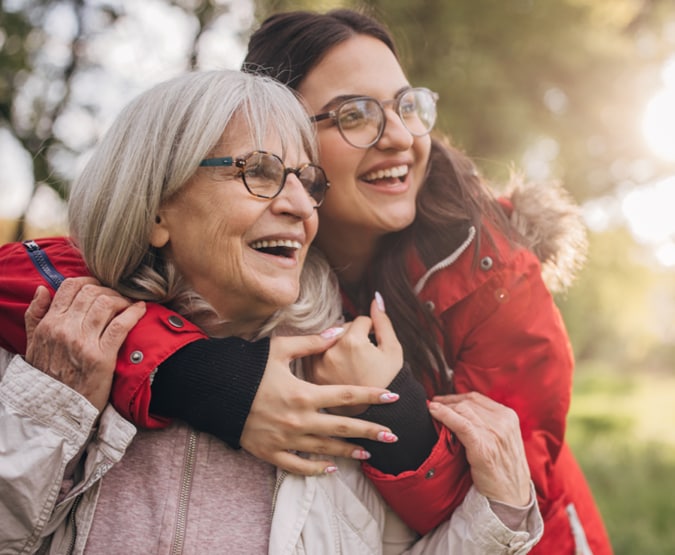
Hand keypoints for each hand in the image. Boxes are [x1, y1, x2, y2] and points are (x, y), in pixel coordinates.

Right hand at [24, 277, 145, 412]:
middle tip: (117, 297)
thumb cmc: (47, 376)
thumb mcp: (32, 344)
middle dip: (108, 290)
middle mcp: (64, 329)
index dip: (89, 282)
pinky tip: (141, 309)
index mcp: (49, 324)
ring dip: (122, 299)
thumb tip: (43, 289)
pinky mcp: (102, 356)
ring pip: (107, 303)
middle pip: (92, 292)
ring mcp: (83, 342)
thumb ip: (35, 315)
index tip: (100, 287)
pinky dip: (134, 312)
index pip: (70, 287)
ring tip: (128, 304)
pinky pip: (121, 324)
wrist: (55, 410)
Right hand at [240, 331, 399, 475]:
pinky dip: (316, 469)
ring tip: (369, 454)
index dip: (372, 396)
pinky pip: (298, 466)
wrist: (213, 393)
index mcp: (304, 394)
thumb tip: (338, 331)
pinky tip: (331, 469)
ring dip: (349, 452)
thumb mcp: (278, 349)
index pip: (347, 395)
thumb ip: (311, 342)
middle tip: (393, 437)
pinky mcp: (271, 452)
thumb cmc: (247, 368)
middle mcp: (299, 420)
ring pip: (325, 450)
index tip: (393, 397)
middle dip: (371, 432)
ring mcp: (285, 440)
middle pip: (343, 428)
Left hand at [306, 293, 402, 414]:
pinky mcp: (311, 375)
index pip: (360, 321)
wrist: (374, 414)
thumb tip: (376, 298)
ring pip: (327, 340)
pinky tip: (338, 367)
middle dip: (353, 336)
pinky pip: (316, 354)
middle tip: (363, 355)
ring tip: (350, 361)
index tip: (373, 344)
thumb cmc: (387, 381)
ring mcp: (318, 364)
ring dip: (337, 344)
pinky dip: (325, 356)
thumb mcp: (393, 350)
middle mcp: (330, 351)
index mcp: (351, 342)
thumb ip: (383, 322)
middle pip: (341, 328)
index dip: (371, 330)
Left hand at [429, 392, 530, 505]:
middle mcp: (503, 421)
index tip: (442, 400)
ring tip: (431, 409)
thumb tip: (461, 410)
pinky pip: (460, 424)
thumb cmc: (504, 469)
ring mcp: (494, 433)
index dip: (455, 397)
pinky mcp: (483, 446)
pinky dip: (444, 415)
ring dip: (443, 408)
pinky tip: (433, 412)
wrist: (512, 497)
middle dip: (447, 403)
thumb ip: (489, 423)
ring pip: (462, 410)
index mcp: (509, 416)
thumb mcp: (503, 439)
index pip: (476, 398)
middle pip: (467, 403)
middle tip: (434, 405)